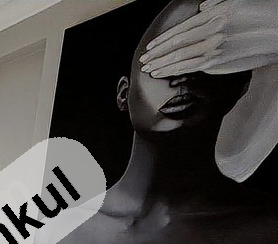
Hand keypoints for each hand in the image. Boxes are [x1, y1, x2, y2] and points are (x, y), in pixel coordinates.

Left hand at [139, 0, 277, 77]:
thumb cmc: (262, 13)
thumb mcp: (236, 2)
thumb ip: (216, 5)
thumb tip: (201, 9)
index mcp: (214, 15)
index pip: (181, 29)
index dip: (163, 40)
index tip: (151, 47)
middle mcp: (211, 31)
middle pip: (176, 44)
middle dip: (157, 54)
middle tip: (144, 60)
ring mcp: (214, 48)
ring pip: (180, 58)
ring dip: (162, 64)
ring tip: (149, 69)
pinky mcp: (220, 61)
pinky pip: (191, 67)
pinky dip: (174, 71)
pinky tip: (164, 73)